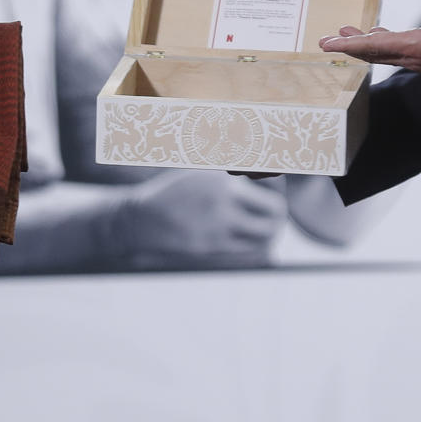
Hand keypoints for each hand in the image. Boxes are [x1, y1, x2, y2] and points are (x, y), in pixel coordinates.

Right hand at [112, 171, 285, 260]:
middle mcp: (223, 202)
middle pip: (274, 212)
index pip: (270, 184)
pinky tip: (253, 242)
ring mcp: (217, 227)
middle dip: (278, 213)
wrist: (142, 218)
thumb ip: (232, 172)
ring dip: (271, 232)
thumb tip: (264, 170)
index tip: (274, 192)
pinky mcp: (211, 248)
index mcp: (222, 179)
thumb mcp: (201, 171)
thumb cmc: (175, 191)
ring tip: (267, 229)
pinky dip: (258, 247)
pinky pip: (248, 251)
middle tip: (277, 214)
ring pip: (264, 235)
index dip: (277, 189)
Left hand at [317, 0, 420, 75]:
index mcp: (419, 45)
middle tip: (326, 41)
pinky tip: (378, 35)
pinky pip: (397, 55)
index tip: (328, 44)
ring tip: (346, 34)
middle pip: (374, 53)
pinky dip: (382, 46)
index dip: (349, 44)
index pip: (376, 45)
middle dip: (349, 46)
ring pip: (385, 55)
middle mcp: (415, 58)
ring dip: (365, 46)